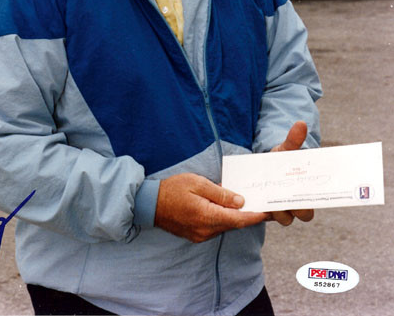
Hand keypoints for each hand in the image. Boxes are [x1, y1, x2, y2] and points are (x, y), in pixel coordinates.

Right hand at [154, 172, 268, 242]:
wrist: (150, 204)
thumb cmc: (173, 189)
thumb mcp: (197, 183)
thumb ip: (220, 193)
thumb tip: (240, 201)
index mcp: (207, 216)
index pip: (238, 219)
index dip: (255, 215)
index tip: (269, 211)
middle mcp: (206, 230)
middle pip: (234, 224)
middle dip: (248, 215)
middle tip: (262, 205)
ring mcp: (201, 235)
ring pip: (225, 226)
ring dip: (235, 217)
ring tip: (246, 204)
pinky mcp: (196, 235)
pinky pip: (215, 228)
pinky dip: (223, 219)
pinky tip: (226, 209)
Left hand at [268, 121, 314, 225]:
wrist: (265, 166)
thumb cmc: (280, 160)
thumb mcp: (285, 150)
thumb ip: (293, 140)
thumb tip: (301, 123)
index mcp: (304, 195)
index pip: (310, 210)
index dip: (307, 207)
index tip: (301, 198)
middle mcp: (294, 206)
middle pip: (299, 216)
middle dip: (292, 210)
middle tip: (282, 199)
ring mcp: (279, 209)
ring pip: (282, 219)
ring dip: (276, 211)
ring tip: (266, 201)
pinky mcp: (264, 210)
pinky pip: (264, 216)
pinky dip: (260, 210)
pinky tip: (252, 200)